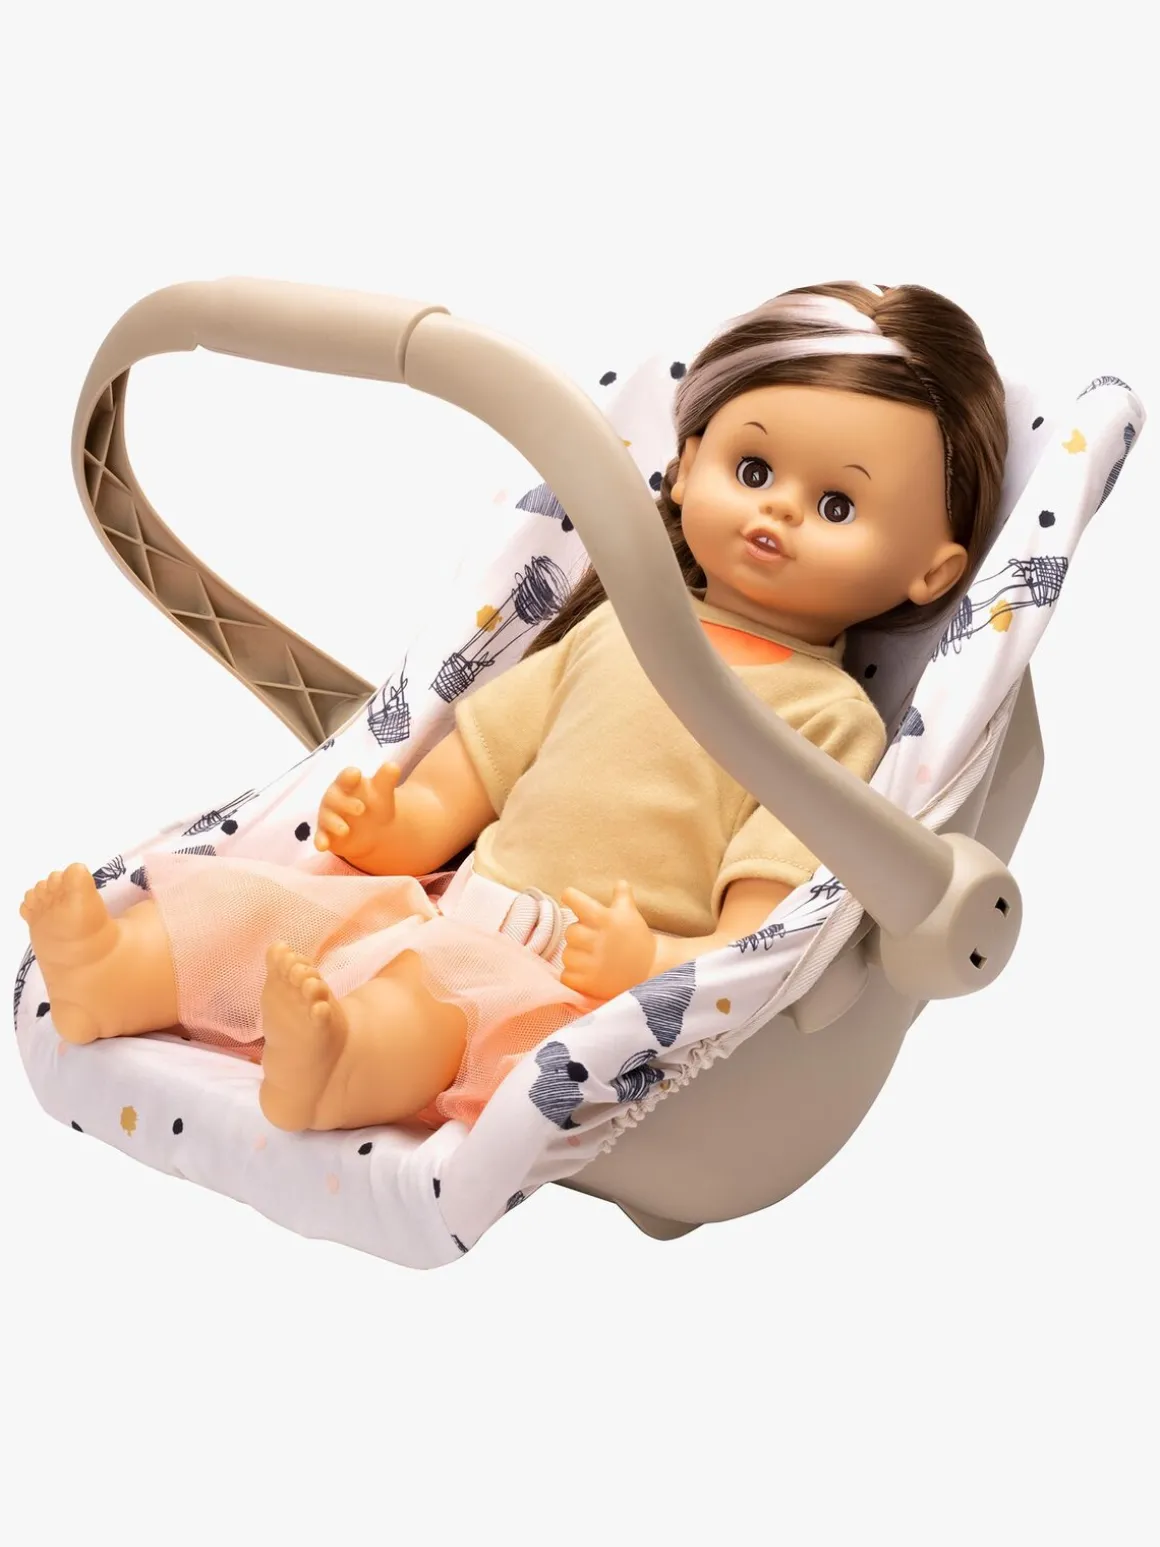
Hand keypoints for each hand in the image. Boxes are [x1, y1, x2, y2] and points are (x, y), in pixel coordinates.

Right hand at [315, 763, 399, 865]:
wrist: (374, 831)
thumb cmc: (376, 804)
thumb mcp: (383, 793)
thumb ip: (386, 779)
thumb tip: (393, 766)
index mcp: (348, 783)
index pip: (346, 777)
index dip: (349, 776)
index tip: (356, 774)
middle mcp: (334, 798)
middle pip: (334, 798)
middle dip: (346, 803)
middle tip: (361, 809)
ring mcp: (329, 817)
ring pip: (327, 818)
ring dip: (334, 823)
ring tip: (345, 830)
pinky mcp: (326, 835)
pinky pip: (320, 837)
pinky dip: (320, 841)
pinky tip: (322, 846)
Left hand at [559, 879, 656, 1001]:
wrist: (651, 971)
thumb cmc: (638, 938)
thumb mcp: (631, 914)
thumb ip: (622, 896)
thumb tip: (620, 882)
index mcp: (603, 918)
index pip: (574, 900)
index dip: (571, 897)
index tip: (570, 898)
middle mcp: (594, 939)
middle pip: (569, 931)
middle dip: (579, 934)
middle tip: (591, 939)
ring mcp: (590, 963)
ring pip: (567, 955)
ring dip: (576, 955)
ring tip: (591, 957)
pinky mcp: (588, 983)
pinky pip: (566, 976)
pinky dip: (573, 975)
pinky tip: (587, 972)